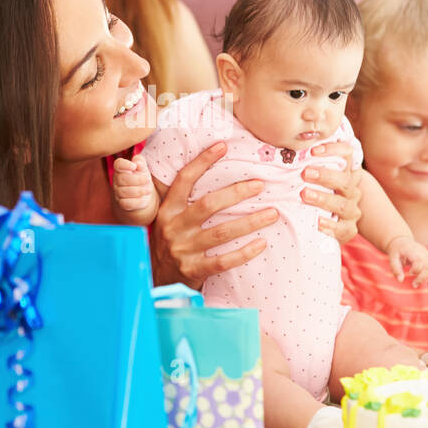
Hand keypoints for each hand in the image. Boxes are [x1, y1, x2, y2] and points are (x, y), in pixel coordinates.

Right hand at [112, 156, 154, 213]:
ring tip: (148, 189)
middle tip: (147, 180)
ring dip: (139, 190)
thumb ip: (140, 162)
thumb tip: (138, 162)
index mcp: (121, 169)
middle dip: (137, 180)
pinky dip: (137, 201)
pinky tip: (143, 198)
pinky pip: (126, 203)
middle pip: (121, 178)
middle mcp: (117, 180)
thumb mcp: (143, 168)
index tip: (134, 166)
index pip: (118, 164)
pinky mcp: (122, 203)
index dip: (125, 164)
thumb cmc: (142, 177)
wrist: (145, 193)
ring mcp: (118, 192)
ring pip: (124, 192)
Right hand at [151, 141, 276, 285]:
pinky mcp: (193, 270)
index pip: (184, 180)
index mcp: (167, 211)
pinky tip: (261, 244)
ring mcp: (183, 250)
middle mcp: (173, 228)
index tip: (223, 146)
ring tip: (272, 213)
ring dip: (250, 222)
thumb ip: (183, 202)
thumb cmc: (170, 243)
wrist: (155, 280)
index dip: (202, 161)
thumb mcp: (168, 220)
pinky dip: (244, 252)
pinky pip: (223, 261)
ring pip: (221, 232)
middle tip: (260, 184)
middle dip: (236, 193)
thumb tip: (210, 172)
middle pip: (208, 205)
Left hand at [301, 141, 360, 242]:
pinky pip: (344, 229)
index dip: (333, 150)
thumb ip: (306, 161)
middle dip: (325, 176)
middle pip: (344, 180)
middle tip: (305, 173)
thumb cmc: (315, 191)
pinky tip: (318, 223)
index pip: (347, 154)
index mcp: (346, 172)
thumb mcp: (313, 175)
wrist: (332, 221)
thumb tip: (282, 144)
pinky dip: (331, 226)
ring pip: (343, 204)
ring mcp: (351, 210)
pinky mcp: (348, 229)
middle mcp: (351, 190)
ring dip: (323, 199)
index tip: (313, 151)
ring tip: (305, 195)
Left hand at [387, 235, 427, 287]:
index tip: (409, 273)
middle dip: (422, 277)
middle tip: (414, 285)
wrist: (402, 241)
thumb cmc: (397, 251)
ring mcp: (427, 253)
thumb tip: (401, 280)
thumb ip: (396, 269)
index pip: (419, 260)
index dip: (416, 269)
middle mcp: (422, 251)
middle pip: (427, 264)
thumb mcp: (392, 258)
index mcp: (412, 250)